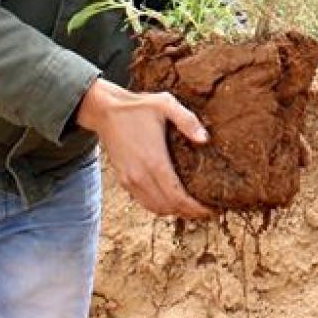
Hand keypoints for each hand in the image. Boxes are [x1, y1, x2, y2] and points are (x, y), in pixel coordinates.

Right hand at [75, 79, 211, 218]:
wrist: (105, 111)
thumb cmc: (137, 107)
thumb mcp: (165, 104)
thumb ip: (187, 121)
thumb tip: (205, 139)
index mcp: (154, 161)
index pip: (178, 198)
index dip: (196, 208)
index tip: (212, 210)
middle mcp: (141, 176)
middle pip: (169, 208)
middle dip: (190, 213)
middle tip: (208, 210)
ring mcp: (130, 180)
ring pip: (156, 209)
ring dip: (175, 212)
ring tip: (193, 207)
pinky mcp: (123, 180)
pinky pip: (145, 202)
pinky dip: (160, 206)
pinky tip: (172, 199)